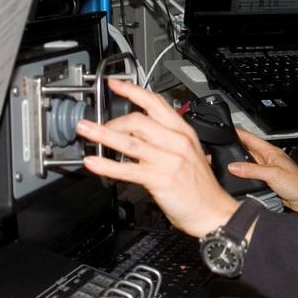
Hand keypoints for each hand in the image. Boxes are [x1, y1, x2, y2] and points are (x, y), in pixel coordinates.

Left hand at [77, 79, 237, 238]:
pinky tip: (93, 162)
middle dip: (112, 121)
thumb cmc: (201, 187)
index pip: (156, 103)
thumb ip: (167, 141)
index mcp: (184, 132)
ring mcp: (169, 160)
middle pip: (139, 120)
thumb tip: (140, 134)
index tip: (115, 84)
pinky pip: (127, 169)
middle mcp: (177, 142)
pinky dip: (107, 165)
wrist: (212, 212)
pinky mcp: (160, 179)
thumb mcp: (189, 154)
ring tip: (85, 130)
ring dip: (102, 134)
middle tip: (97, 126)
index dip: (132, 91)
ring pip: (130, 141)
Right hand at [227, 131, 297, 214]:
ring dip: (239, 164)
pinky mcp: (267, 181)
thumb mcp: (272, 174)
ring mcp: (267, 170)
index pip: (251, 139)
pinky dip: (244, 175)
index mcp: (271, 152)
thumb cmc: (297, 183)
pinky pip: (251, 176)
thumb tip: (233, 166)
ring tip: (225, 162)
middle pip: (248, 151)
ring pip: (248, 164)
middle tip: (221, 148)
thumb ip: (251, 170)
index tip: (227, 131)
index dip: (239, 134)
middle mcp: (268, 160)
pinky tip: (237, 177)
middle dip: (235, 149)